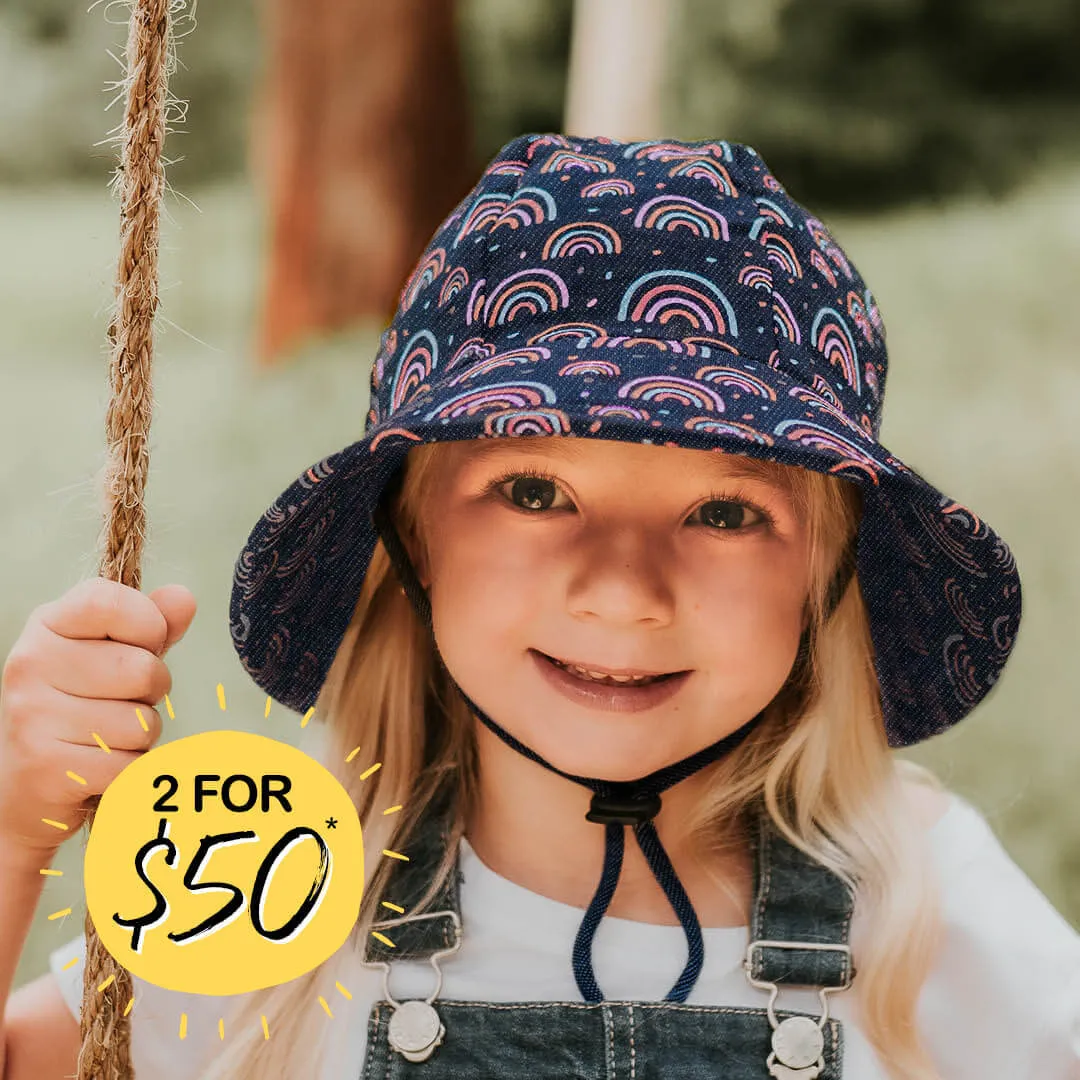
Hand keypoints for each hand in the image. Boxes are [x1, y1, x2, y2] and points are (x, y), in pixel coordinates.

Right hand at [0, 579, 195, 861]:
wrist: (23, 781)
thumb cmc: (81, 704)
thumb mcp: (114, 651)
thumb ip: (153, 623)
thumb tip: (183, 598)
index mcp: (49, 625)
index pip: (108, 602)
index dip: (148, 624)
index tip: (146, 643)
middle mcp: (31, 663)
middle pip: (143, 669)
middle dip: (152, 691)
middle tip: (124, 700)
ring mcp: (32, 715)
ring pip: (141, 722)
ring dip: (141, 734)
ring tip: (108, 733)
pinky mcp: (45, 766)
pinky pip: (129, 764)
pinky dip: (130, 767)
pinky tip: (100, 762)